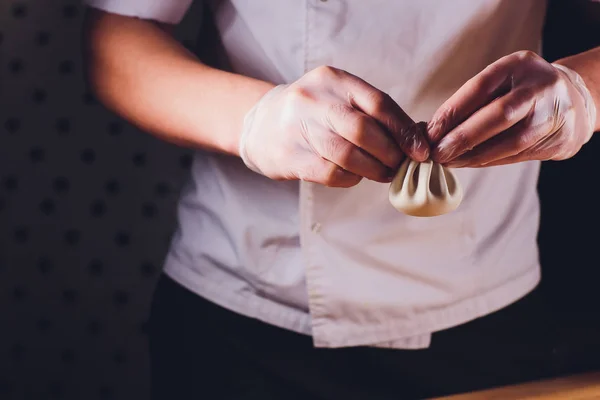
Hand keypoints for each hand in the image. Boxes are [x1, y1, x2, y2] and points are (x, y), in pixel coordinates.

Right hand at [239, 66, 429, 186]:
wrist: (260, 126)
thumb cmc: (313, 113)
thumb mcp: (338, 98)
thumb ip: (372, 112)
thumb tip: (417, 139)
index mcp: (332, 80)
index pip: (378, 103)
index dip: (404, 130)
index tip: (420, 151)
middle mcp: (312, 99)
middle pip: (364, 130)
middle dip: (390, 153)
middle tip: (401, 165)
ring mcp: (298, 128)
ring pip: (348, 155)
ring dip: (374, 169)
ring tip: (384, 174)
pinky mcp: (290, 157)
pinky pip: (331, 173)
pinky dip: (351, 178)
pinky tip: (356, 176)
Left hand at [427, 51, 596, 167]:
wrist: (572, 101)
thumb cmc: (520, 90)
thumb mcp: (500, 81)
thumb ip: (471, 101)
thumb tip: (432, 129)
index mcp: (519, 64)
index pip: (480, 87)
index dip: (452, 112)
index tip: (430, 132)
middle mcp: (540, 87)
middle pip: (500, 114)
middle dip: (464, 137)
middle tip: (438, 153)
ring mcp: (553, 114)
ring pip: (511, 141)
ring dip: (475, 155)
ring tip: (449, 161)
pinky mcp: (559, 139)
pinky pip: (517, 155)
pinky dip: (489, 161)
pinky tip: (468, 163)